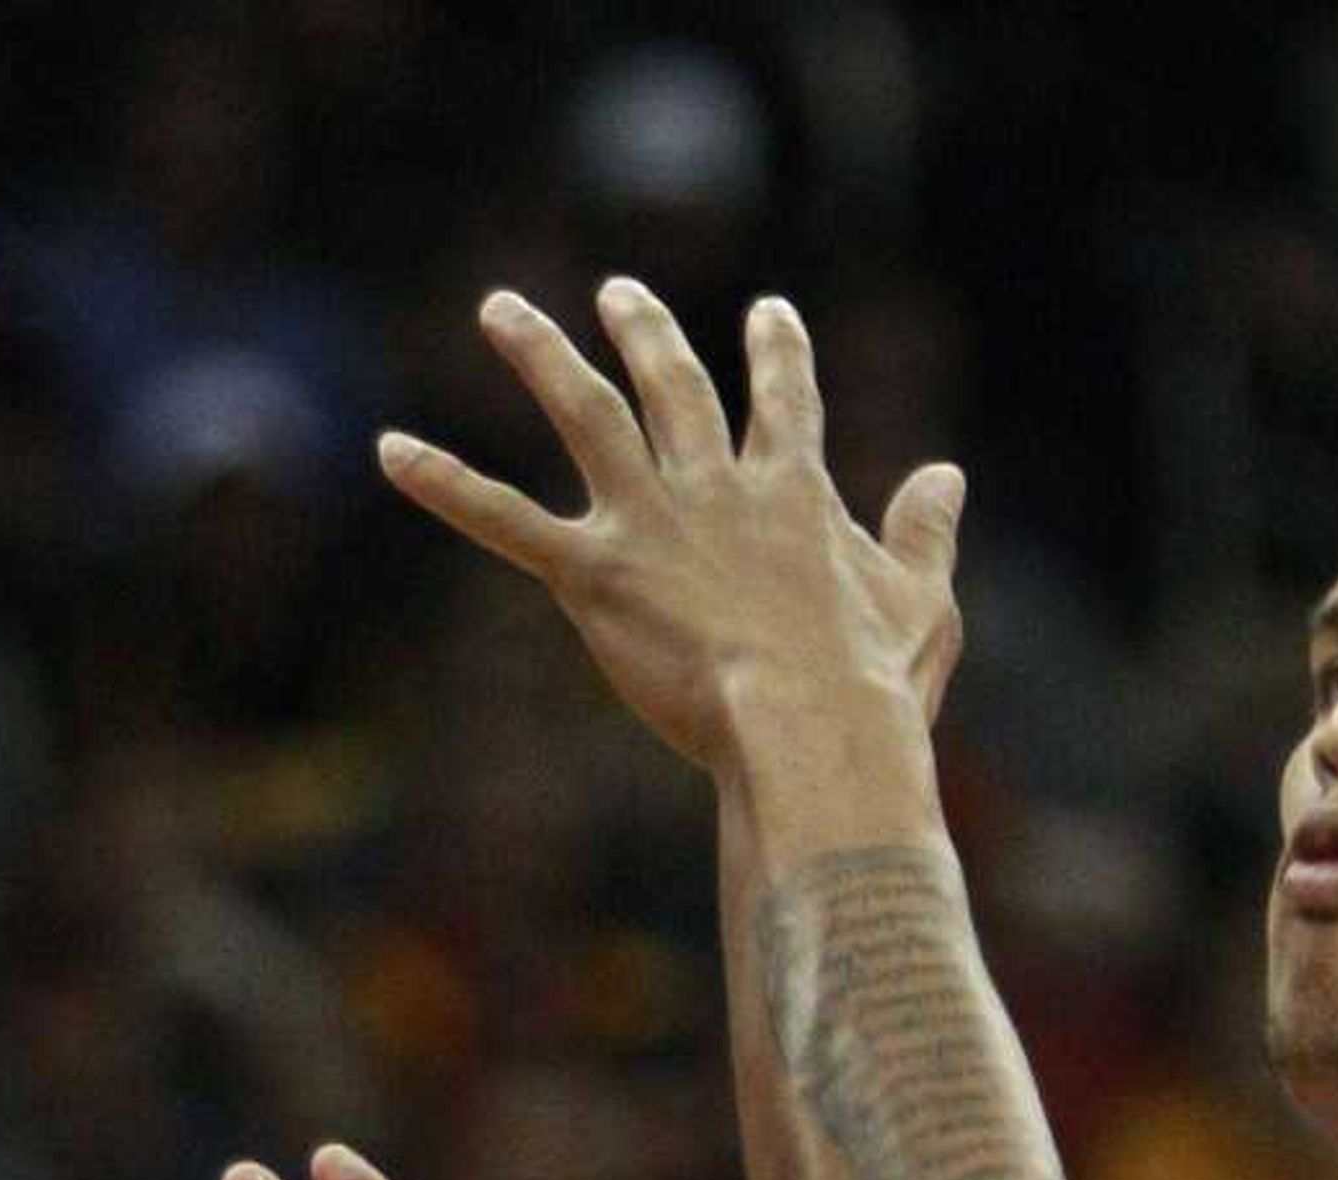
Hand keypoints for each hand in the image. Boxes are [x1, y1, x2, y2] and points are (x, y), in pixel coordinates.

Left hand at [380, 279, 965, 768]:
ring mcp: (650, 521)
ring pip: (586, 415)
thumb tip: (945, 475)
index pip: (784, 403)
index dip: (777, 356)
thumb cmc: (872, 687)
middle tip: (618, 292)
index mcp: (793, 494)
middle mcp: (715, 486)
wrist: (810, 729)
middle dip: (646, 332)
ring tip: (501, 309)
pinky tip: (391, 450)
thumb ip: (925, 535)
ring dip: (540, 355)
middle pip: (675, 387)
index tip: (770, 314)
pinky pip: (505, 519)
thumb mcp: (922, 604)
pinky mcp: (593, 573)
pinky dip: (446, 484)